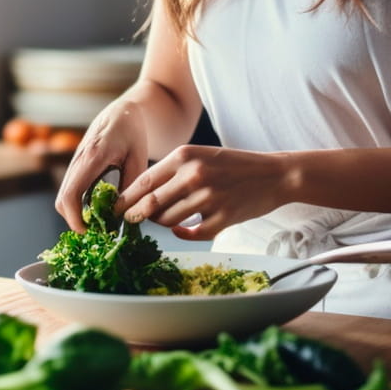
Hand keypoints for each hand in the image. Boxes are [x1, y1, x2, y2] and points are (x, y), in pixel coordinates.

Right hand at [54, 100, 149, 231]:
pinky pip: (70, 189)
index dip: (74, 218)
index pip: (71, 194)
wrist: (122, 111)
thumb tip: (125, 214)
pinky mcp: (76, 164)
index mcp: (92, 157)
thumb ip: (131, 185)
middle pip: (61, 200)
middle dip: (75, 220)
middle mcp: (78, 160)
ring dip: (76, 213)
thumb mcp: (139, 157)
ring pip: (63, 196)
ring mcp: (74, 162)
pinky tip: (98, 208)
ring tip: (100, 222)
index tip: (88, 231)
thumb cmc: (133, 131)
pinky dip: (78, 203)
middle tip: (98, 231)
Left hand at [115, 145, 291, 241]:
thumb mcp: (201, 155)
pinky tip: (181, 228)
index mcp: (186, 156)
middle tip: (129, 221)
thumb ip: (173, 171)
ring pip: (168, 221)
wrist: (275, 174)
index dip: (126, 198)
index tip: (116, 207)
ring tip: (162, 220)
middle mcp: (195, 175)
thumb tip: (141, 194)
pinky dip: (182, 233)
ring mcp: (210, 198)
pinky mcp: (223, 218)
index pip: (144, 181)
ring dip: (161, 223)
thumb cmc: (234, 165)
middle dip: (135, 215)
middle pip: (151, 204)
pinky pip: (191, 233)